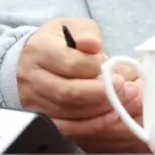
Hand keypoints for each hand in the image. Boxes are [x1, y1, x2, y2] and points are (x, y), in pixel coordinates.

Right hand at [17, 18, 147, 152]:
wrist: (33, 57)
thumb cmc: (58, 41)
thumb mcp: (73, 26)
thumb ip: (87, 33)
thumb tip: (93, 44)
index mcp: (39, 50)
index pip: (71, 64)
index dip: (96, 68)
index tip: (112, 67)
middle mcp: (31, 77)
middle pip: (69, 92)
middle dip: (102, 93)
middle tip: (123, 87)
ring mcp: (33, 100)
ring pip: (69, 112)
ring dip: (100, 109)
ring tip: (121, 100)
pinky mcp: (40, 117)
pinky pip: (67, 128)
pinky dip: (91, 125)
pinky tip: (108, 116)